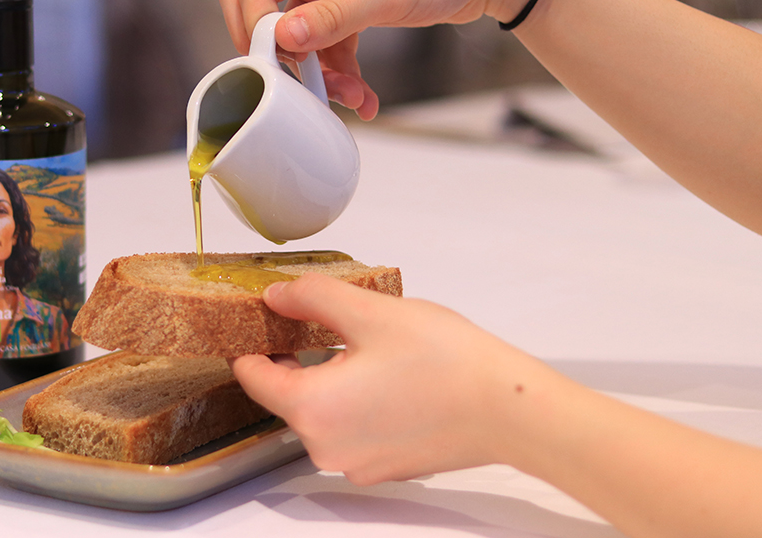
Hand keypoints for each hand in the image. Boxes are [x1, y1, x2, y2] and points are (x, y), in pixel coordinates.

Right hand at [216, 0, 553, 119]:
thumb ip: (334, 17)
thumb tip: (282, 37)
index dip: (257, 29)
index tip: (279, 66)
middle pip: (256, 4)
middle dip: (272, 51)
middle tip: (294, 80)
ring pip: (291, 34)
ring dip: (313, 71)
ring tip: (351, 96)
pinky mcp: (345, 7)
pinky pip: (322, 47)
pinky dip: (336, 74)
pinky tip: (364, 96)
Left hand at [230, 273, 540, 483]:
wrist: (510, 410)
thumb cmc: (448, 363)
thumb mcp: (369, 312)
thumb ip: (312, 298)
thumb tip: (277, 296)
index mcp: (311, 409)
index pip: (252, 375)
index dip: (251, 341)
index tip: (261, 319)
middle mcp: (325, 447)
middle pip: (286, 395)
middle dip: (296, 357)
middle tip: (320, 321)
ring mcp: (355, 463)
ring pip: (320, 412)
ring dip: (329, 379)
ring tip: (365, 346)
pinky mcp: (383, 467)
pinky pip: (351, 430)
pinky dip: (356, 403)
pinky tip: (388, 376)